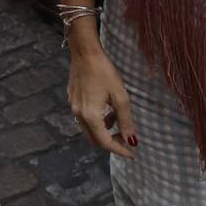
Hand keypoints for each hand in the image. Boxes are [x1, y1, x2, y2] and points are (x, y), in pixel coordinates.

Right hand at [67, 41, 136, 158]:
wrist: (84, 52)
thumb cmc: (105, 72)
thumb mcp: (120, 97)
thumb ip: (126, 121)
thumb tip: (132, 141)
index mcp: (90, 116)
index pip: (105, 142)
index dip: (120, 150)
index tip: (133, 154)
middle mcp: (79, 114)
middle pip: (94, 139)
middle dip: (111, 143)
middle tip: (127, 141)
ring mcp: (73, 106)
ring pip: (88, 129)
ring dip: (104, 132)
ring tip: (118, 122)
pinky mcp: (72, 99)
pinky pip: (84, 118)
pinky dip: (97, 121)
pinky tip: (107, 110)